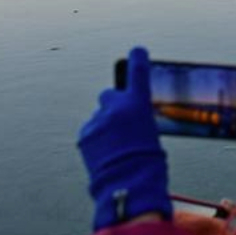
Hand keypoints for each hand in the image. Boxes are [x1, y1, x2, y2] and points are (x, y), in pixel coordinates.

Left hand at [78, 47, 170, 231]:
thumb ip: (138, 118)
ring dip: (106, 126)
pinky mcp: (84, 135)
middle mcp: (116, 106)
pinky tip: (106, 155)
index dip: (137, 58)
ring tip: (116, 148)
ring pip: (100, 116)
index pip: (138, 71)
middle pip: (110, 94)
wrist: (128, 183)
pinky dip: (97, 140)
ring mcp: (98, 120)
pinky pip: (90, 131)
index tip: (136, 51)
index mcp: (138, 103)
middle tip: (121, 120)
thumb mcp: (151, 132)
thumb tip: (128, 116)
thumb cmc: (148, 161)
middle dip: (114, 104)